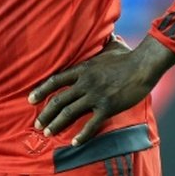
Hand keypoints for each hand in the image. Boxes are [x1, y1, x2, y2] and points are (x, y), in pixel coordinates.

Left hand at [28, 34, 174, 145]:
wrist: (144, 65)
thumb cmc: (129, 56)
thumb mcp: (111, 46)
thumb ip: (105, 42)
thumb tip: (109, 32)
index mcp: (83, 69)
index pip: (55, 80)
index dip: (41, 90)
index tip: (30, 99)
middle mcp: (85, 83)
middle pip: (59, 100)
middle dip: (46, 114)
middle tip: (37, 124)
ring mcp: (95, 95)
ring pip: (70, 113)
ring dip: (56, 124)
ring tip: (48, 133)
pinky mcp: (108, 107)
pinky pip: (92, 124)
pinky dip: (82, 135)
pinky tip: (74, 143)